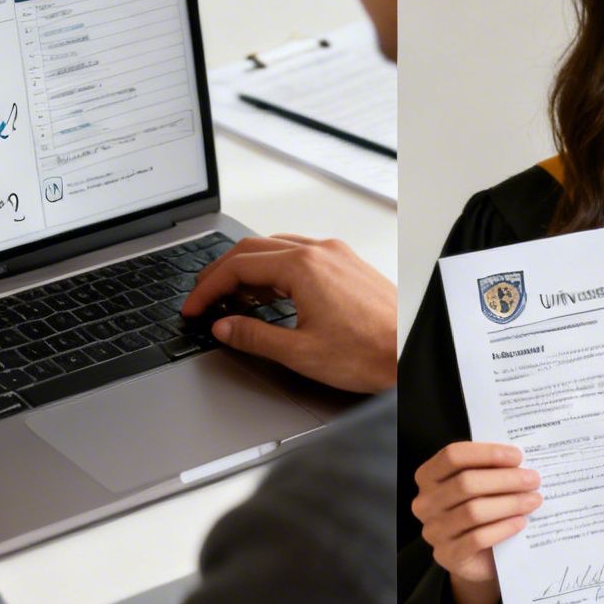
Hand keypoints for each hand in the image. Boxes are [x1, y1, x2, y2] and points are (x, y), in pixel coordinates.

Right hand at [183, 233, 395, 392]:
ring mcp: (337, 255)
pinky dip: (276, 268)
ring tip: (231, 297)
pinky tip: (271, 292)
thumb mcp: (299, 352)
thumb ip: (254, 337)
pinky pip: (301, 254)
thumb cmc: (369, 352)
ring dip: (249, 268)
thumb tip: (224, 328)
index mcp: (304, 267)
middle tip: (203, 298)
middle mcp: (321, 252)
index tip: (194, 307)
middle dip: (221, 274)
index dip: (208, 288)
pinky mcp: (348, 264)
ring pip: (277, 248)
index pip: (239, 266)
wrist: (410, 355)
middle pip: (253, 250)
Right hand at [411, 441, 541, 603]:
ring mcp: (433, 531)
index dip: (487, 453)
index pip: (453, 456)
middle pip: (465, 483)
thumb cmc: (482, 509)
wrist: (479, 556)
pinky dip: (503, 528)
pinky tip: (521, 522)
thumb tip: (521, 461)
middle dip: (505, 479)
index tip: (517, 457)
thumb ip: (492, 470)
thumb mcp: (482, 485)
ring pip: (473, 511)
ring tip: (533, 500)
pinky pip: (477, 538)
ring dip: (509, 503)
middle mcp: (425, 503)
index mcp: (428, 476)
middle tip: (533, 480)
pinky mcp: (446, 555)